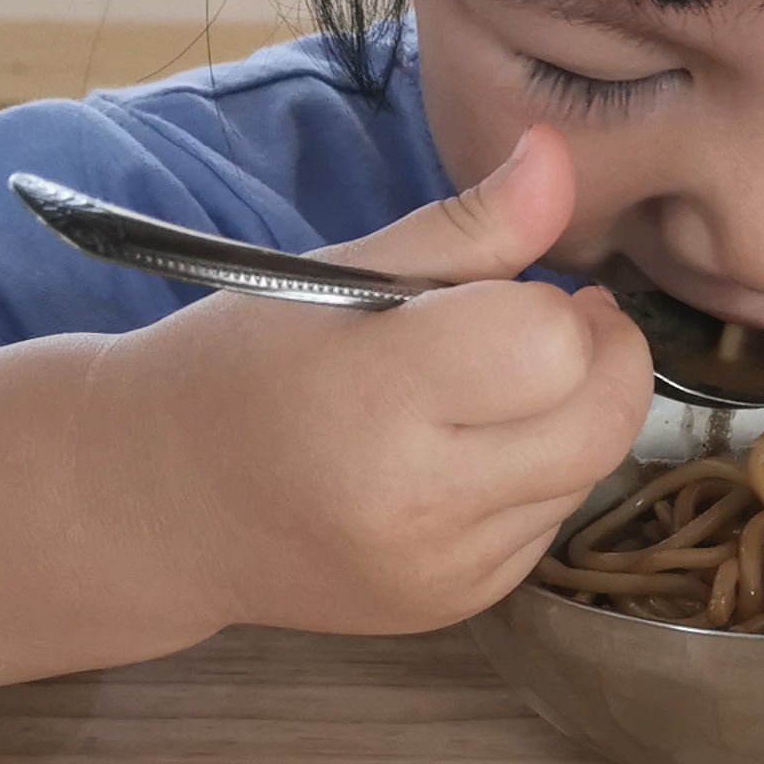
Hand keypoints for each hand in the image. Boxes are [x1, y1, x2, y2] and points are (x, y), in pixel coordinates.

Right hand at [87, 126, 651, 639]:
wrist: (161, 506)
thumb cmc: (244, 368)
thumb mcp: (336, 277)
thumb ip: (467, 227)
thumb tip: (560, 156)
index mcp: (375, 400)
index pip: (550, 344)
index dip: (552, 305)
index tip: (518, 289)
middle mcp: (417, 504)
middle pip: (602, 420)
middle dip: (600, 358)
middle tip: (548, 326)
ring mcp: (442, 570)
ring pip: (587, 473)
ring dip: (569, 421)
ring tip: (487, 393)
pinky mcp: (457, 606)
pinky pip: (550, 524)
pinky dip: (535, 479)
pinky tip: (465, 457)